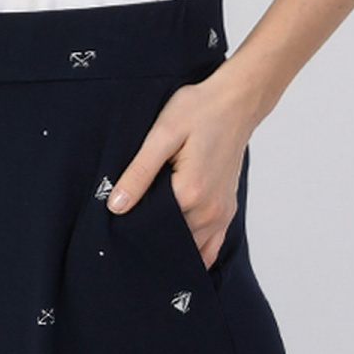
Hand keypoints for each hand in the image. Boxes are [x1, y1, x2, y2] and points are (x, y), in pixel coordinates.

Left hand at [106, 64, 257, 268]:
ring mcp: (221, 215)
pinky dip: (193, 251)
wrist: (237, 102)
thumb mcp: (163, 134)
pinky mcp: (227, 212)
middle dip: (150, 236)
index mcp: (190, 193)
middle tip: (133, 221)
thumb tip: (116, 206)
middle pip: (170, 241)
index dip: (131, 224)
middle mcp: (209, 211)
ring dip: (171, 244)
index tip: (119, 217)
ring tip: (153, 227)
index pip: (150, 226)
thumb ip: (139, 173)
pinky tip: (177, 244)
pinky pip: (210, 248)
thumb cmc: (200, 111)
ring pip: (189, 249)